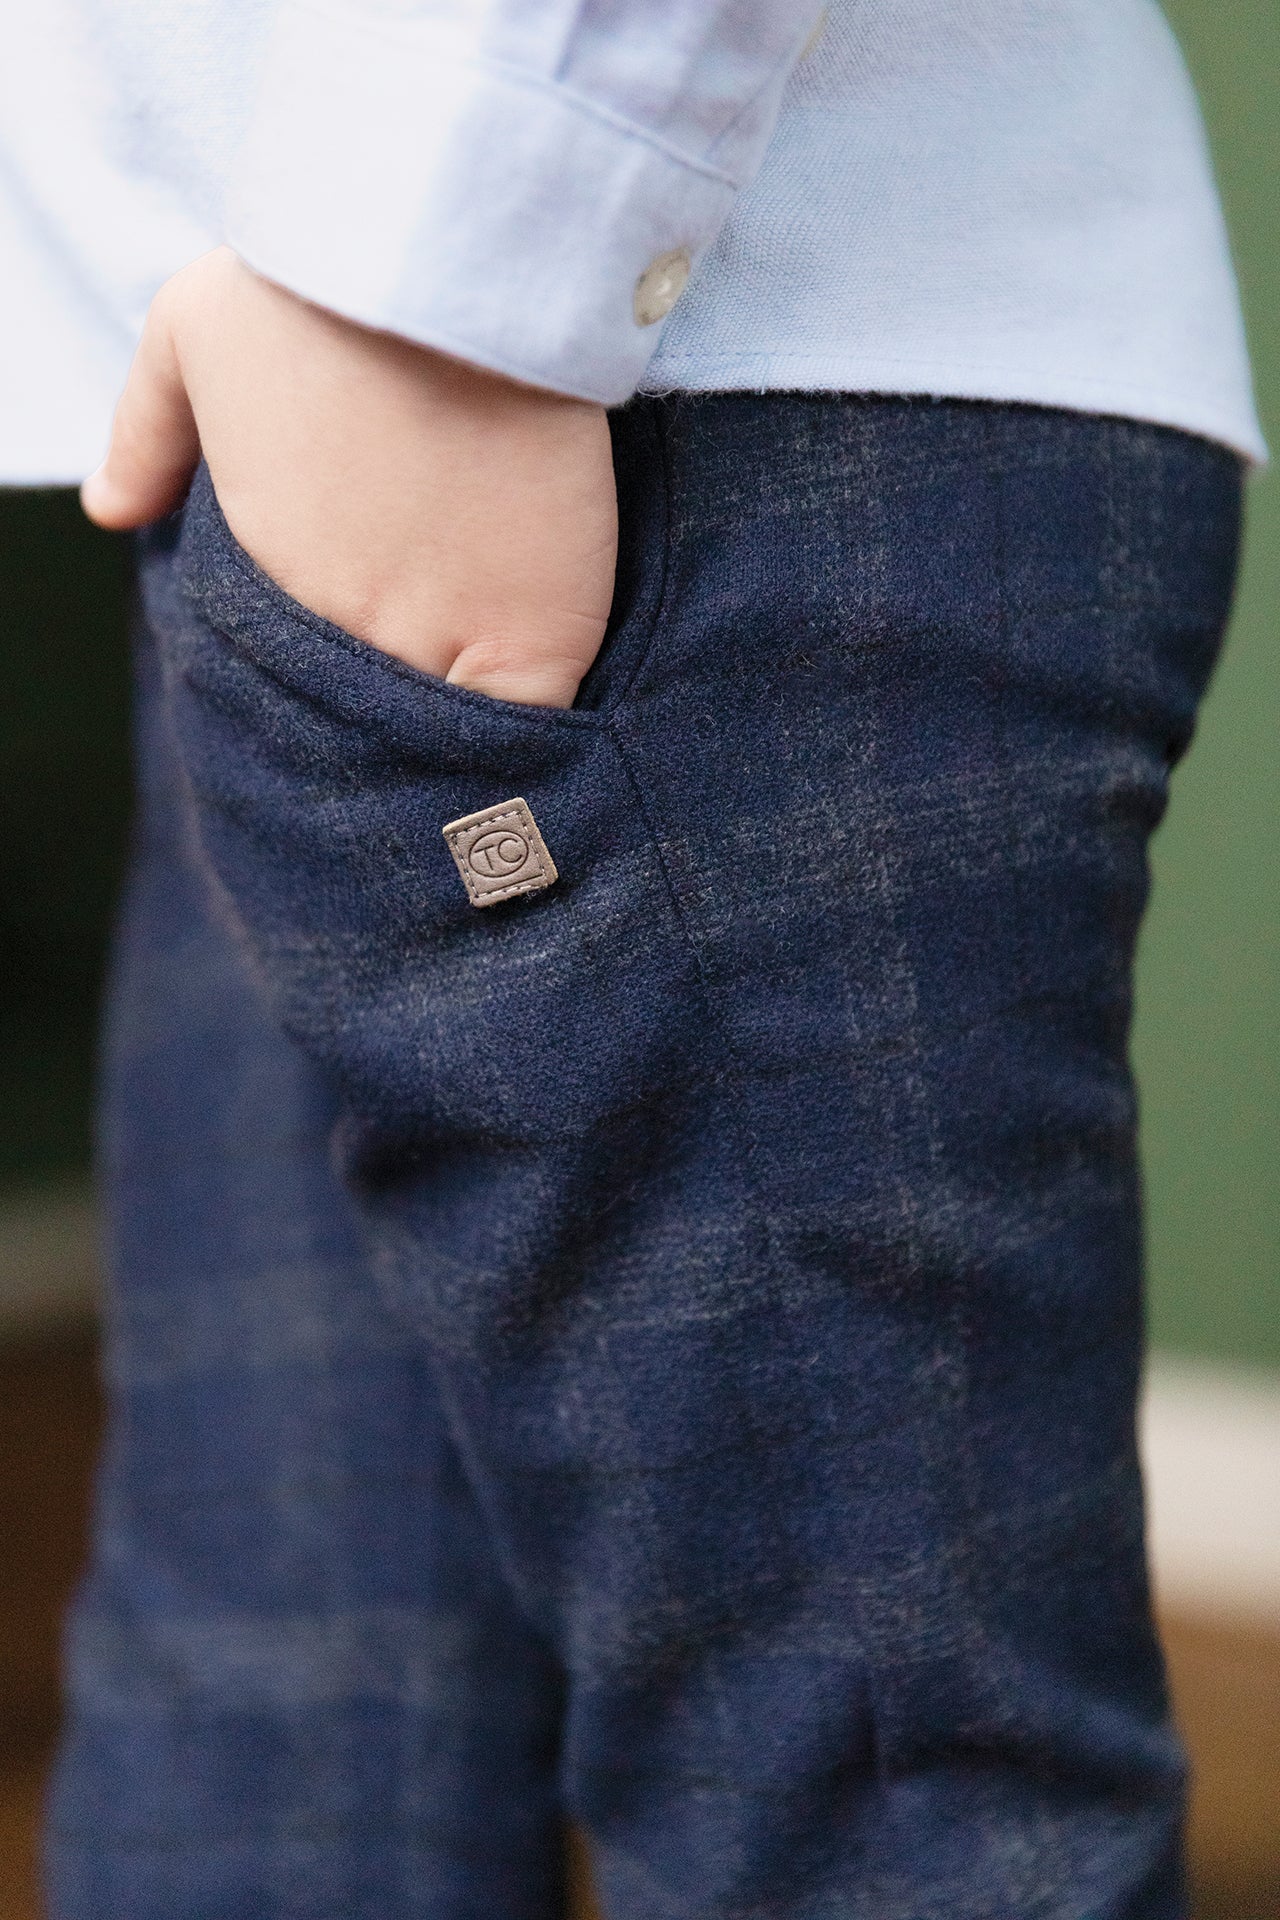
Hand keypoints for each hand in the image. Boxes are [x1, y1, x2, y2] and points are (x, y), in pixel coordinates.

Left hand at [81, 247, 617, 707]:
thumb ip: (146, 433)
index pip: (296, 688)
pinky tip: (537, 726)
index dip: (325, 692)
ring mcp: (449, 638)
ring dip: (460, 735)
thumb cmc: (312, 289)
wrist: (438, 268)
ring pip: (450, 739)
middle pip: (369, 726)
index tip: (347, 676)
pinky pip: (535, 724)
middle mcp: (352, 634)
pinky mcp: (542, 630)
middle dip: (387, 722)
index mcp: (271, 584)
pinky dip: (532, 733)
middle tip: (415, 706)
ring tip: (476, 730)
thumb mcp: (193, 333)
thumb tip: (108, 509)